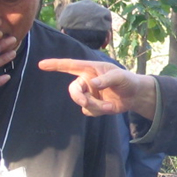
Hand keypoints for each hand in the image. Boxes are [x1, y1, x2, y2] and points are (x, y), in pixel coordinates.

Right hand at [38, 58, 156, 118]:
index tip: (41, 65)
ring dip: (96, 106)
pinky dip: (98, 111)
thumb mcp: (121, 77)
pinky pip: (87, 111)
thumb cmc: (127, 81)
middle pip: (73, 90)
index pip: (70, 65)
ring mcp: (88, 94)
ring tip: (109, 105)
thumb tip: (93, 84)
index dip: (55, 65)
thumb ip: (108, 79)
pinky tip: (108, 107)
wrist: (134, 96)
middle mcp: (86, 81)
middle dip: (79, 98)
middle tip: (88, 103)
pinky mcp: (92, 105)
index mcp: (90, 69)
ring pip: (81, 102)